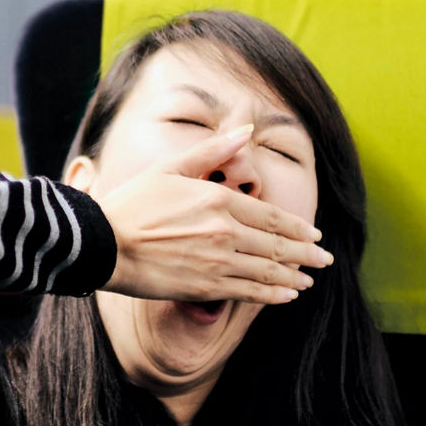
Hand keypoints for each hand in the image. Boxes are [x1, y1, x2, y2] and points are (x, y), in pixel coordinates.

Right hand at [96, 126, 331, 304]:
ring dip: (293, 278)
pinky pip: (249, 293)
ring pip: (267, 272)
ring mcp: (217, 262)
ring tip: (308, 282)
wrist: (101, 243)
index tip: (314, 235)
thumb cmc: (132, 203)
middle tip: (324, 261)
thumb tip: (248, 129)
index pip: (272, 217)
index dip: (297, 229)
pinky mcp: (205, 287)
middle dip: (306, 256)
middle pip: (277, 246)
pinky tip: (285, 296)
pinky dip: (272, 295)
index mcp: (219, 199)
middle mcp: (225, 231)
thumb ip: (213, 150)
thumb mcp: (170, 167)